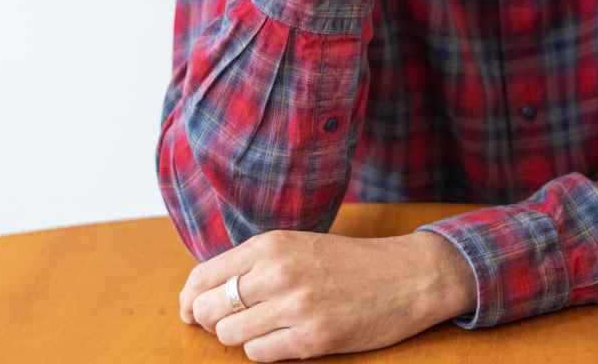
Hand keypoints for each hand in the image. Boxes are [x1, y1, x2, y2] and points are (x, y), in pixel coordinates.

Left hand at [178, 229, 475, 360]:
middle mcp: (278, 272)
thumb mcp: (297, 246)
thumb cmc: (349, 262)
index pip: (203, 276)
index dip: (190, 298)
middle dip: (210, 321)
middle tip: (229, 323)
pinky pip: (259, 354)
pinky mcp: (313, 338)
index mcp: (271, 244)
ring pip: (230, 335)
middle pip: (209, 309)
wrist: (408, 276)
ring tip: (264, 329)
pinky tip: (283, 339)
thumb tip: (199, 295)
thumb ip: (253, 264)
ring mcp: (296, 306)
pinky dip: (263, 351)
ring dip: (239, 338)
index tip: (191, 310)